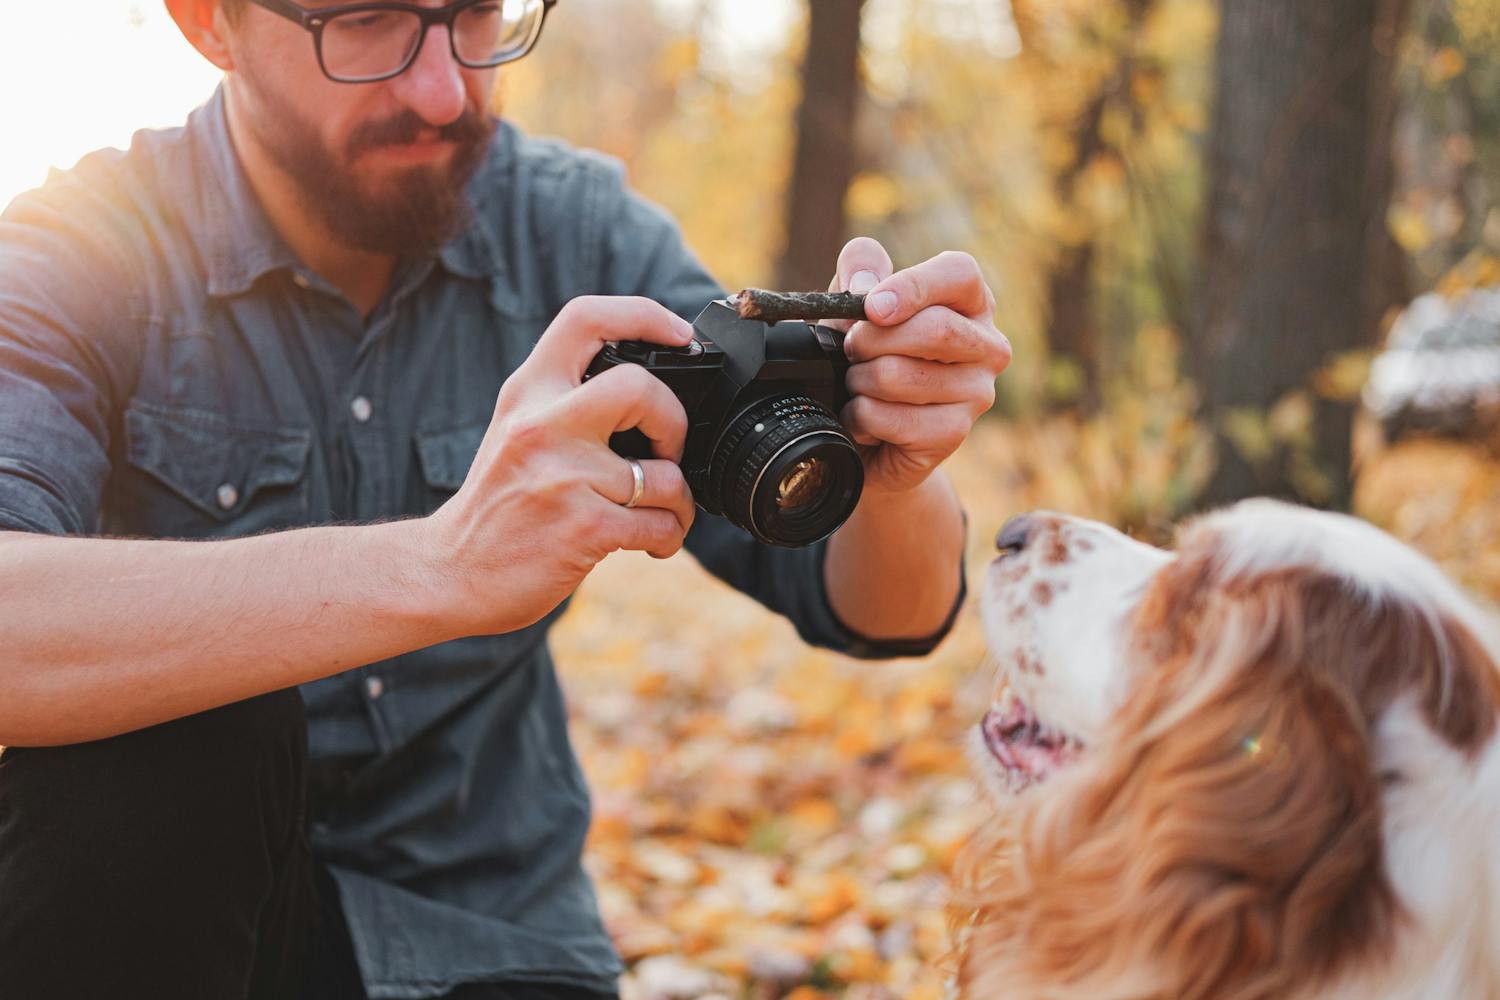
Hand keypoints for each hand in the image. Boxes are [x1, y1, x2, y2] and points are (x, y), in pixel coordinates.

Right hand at [422, 296, 697, 635]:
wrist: (448, 574)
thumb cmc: (496, 506)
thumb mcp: (516, 432)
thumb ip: (566, 403)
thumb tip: (647, 394)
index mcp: (528, 392)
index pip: (586, 318)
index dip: (645, 314)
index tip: (680, 335)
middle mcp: (543, 424)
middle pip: (641, 386)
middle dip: (675, 420)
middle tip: (665, 451)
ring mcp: (565, 476)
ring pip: (666, 475)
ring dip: (680, 502)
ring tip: (661, 514)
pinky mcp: (584, 527)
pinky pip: (661, 523)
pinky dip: (669, 536)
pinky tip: (650, 542)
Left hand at [828, 239, 1011, 494]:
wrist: (869, 432)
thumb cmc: (870, 356)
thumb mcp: (857, 302)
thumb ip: (859, 269)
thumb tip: (864, 285)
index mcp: (971, 302)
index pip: (960, 274)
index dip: (912, 286)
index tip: (871, 307)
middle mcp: (987, 346)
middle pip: (934, 328)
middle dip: (871, 339)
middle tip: (851, 350)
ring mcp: (977, 392)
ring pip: (902, 375)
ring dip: (860, 380)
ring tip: (857, 385)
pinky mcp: (955, 432)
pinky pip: (892, 418)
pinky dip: (861, 417)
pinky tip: (863, 417)